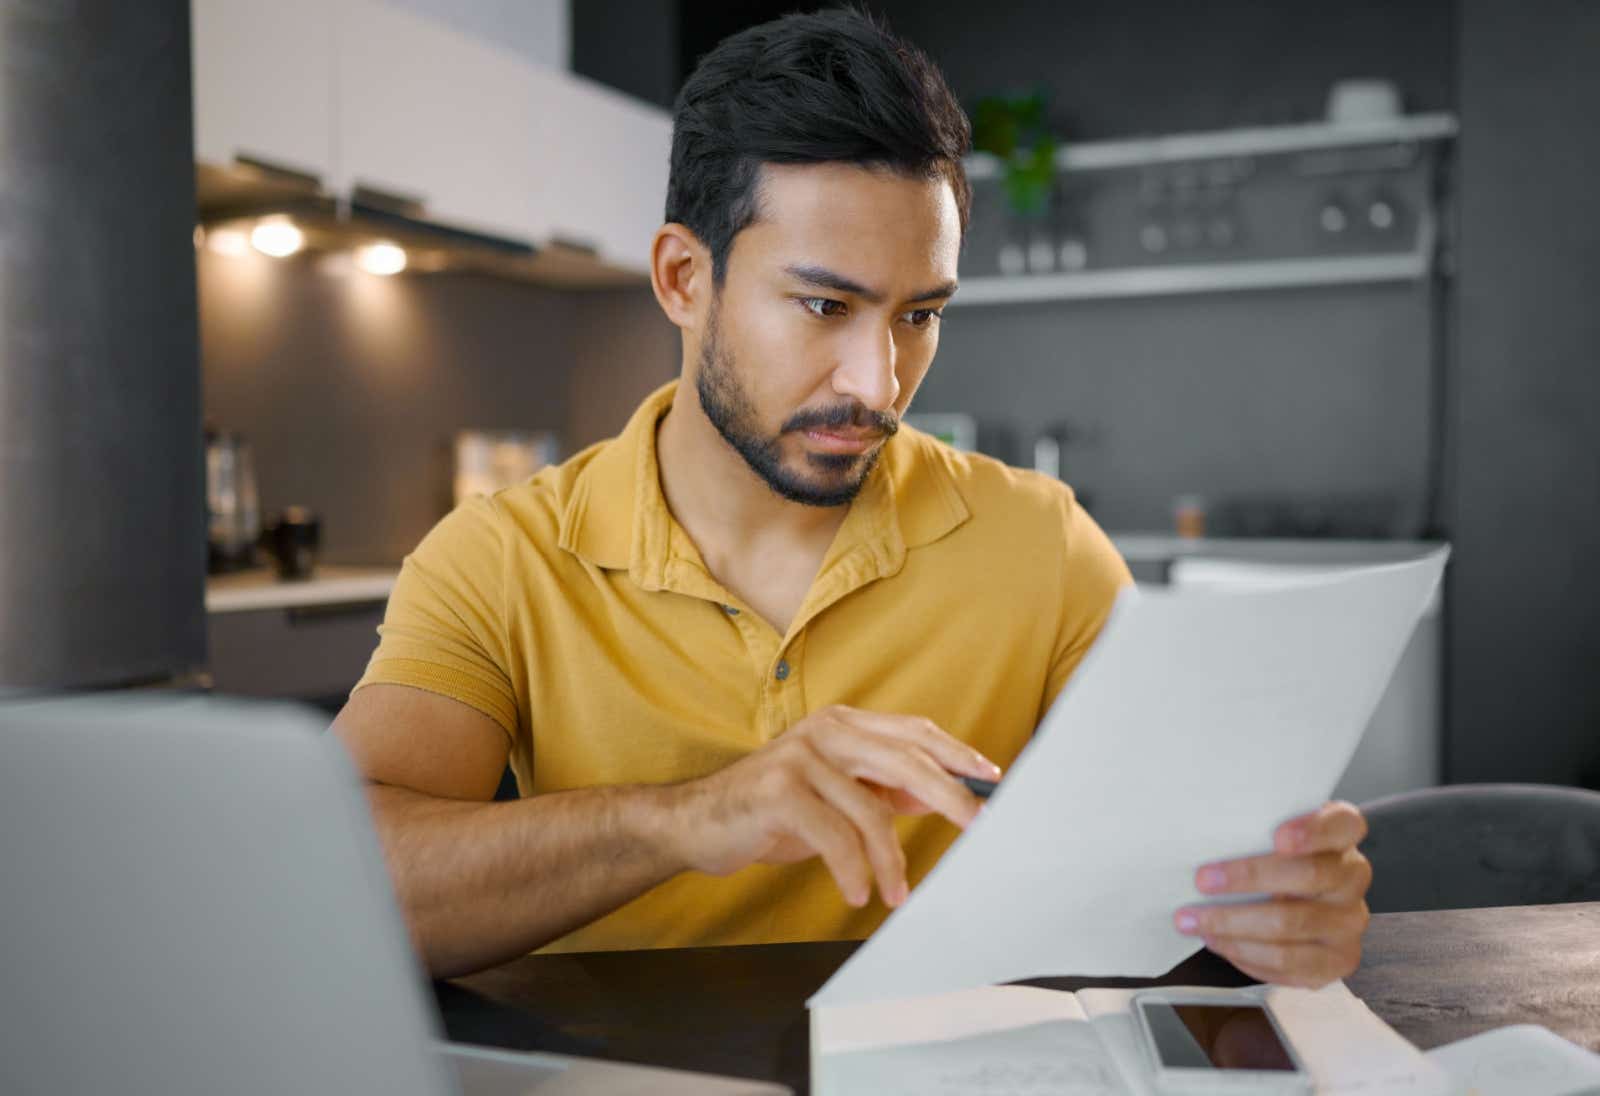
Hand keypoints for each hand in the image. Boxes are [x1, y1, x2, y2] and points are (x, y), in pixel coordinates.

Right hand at [662, 705, 999, 908]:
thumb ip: (881, 788)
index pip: (914, 733)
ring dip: (891, 860)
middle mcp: (825, 731)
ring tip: (896, 892)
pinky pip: (834, 836)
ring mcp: (800, 757)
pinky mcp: (779, 790)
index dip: (956, 755)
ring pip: (871, 809)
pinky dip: (852, 869)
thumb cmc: (770, 809)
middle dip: (950, 795)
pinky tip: (858, 892)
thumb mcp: (834, 794)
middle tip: (979, 827)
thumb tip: (942, 794)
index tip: (991, 780)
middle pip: (906, 759)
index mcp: (843, 725)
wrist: (696, 822)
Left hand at [1173, 801, 1372, 987]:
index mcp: (1343, 833)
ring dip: (1233, 925)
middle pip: (1308, 876)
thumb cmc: (1276, 856)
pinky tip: (1218, 942)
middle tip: (1202, 881)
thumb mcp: (1271, 829)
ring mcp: (1349, 921)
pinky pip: (1288, 964)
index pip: (1342, 824)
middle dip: (1248, 878)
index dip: (1314, 831)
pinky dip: (1244, 952)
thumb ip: (1255, 826)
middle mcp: (1353, 876)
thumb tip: (1206, 832)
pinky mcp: (1337, 960)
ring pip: (1290, 925)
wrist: (1302, 898)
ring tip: (1194, 921)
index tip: (1278, 837)